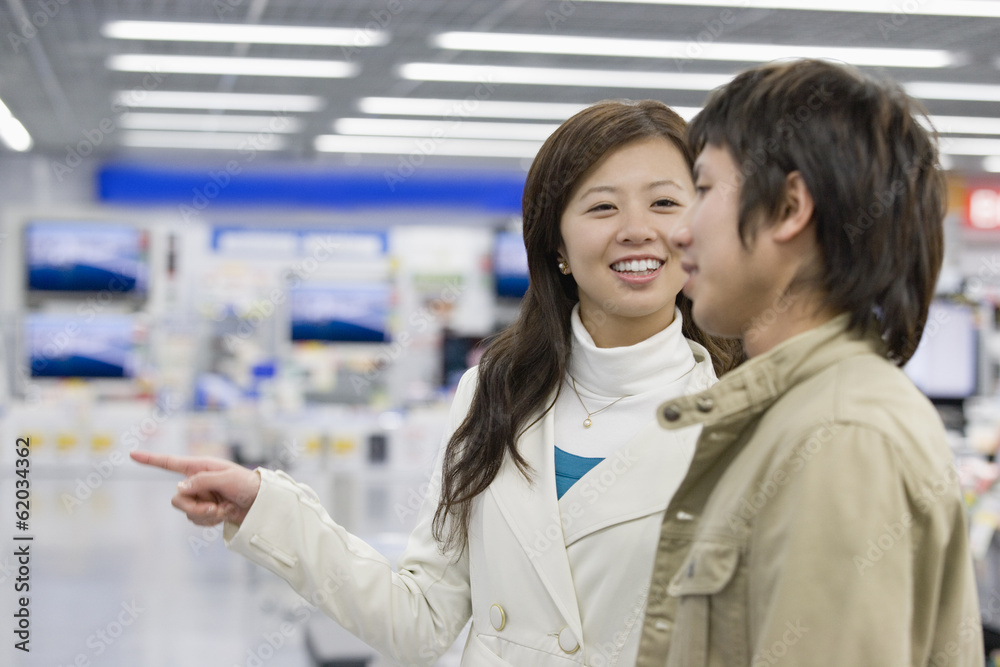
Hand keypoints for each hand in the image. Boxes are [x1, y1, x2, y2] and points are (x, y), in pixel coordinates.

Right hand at [130, 450, 261, 526]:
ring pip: (186, 512)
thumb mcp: (226, 478)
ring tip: (224, 509)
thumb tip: (179, 488)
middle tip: (215, 507)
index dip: (151, 459)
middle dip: (195, 507)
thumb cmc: (247, 484)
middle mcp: (197, 481)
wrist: (261, 503)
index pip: (170, 463)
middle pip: (177, 498)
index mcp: (200, 467)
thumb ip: (202, 481)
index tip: (132, 454)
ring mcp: (200, 497)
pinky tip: (224, 514)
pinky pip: (196, 521)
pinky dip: (209, 521)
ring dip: (205, 515)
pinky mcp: (205, 511)